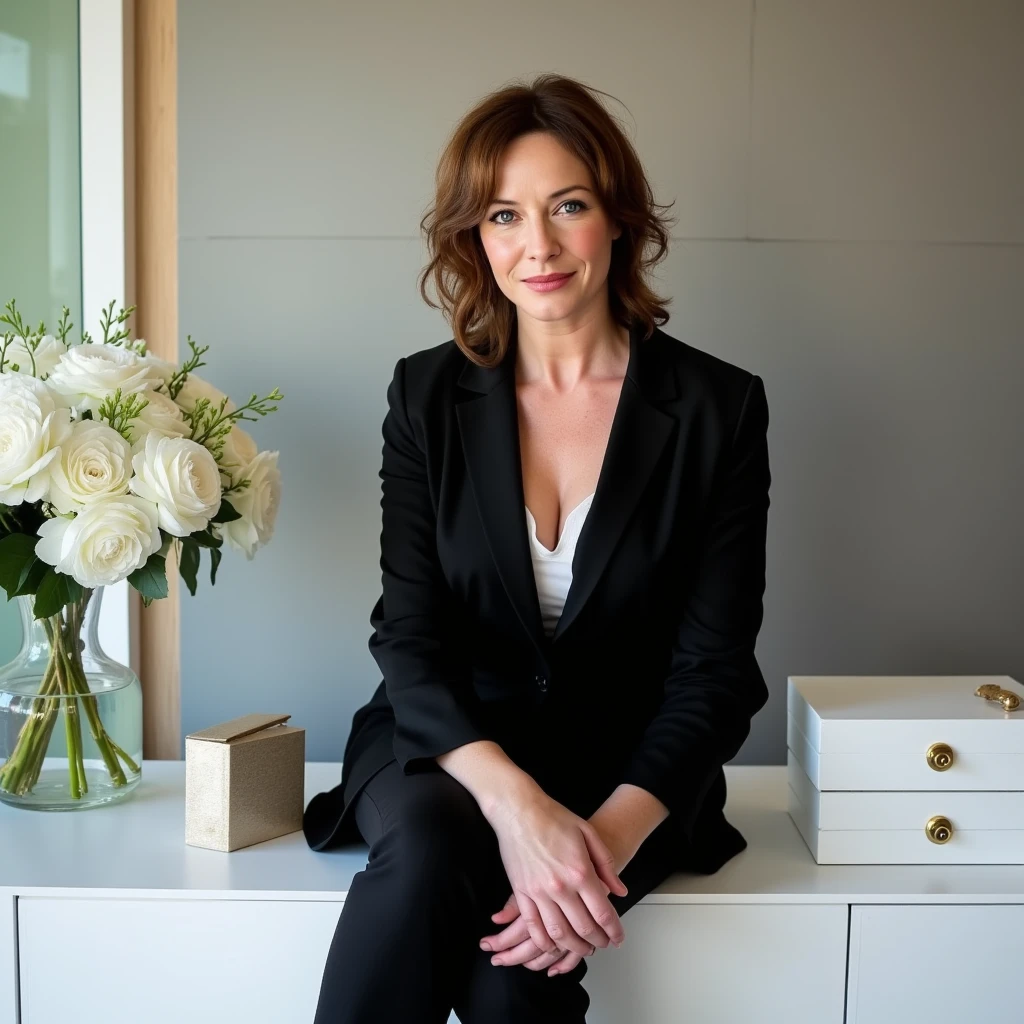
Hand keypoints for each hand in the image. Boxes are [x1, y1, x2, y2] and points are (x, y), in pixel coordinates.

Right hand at [481, 798, 628, 970]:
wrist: (518, 809)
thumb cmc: (552, 817)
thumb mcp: (587, 833)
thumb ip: (606, 864)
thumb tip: (620, 890)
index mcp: (580, 871)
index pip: (603, 912)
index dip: (614, 931)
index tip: (618, 938)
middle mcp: (560, 887)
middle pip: (583, 928)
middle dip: (598, 941)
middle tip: (604, 944)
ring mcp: (538, 892)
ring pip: (559, 933)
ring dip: (574, 947)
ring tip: (583, 948)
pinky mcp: (521, 893)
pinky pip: (533, 926)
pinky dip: (544, 942)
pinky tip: (552, 946)